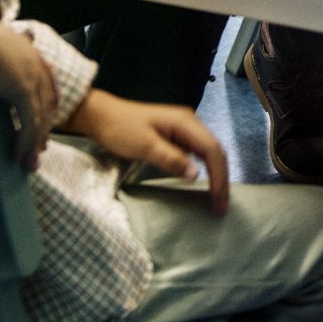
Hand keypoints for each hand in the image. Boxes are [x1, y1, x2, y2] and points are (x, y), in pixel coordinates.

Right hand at [0, 12, 59, 170]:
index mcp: (20, 48)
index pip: (41, 77)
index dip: (42, 100)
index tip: (41, 118)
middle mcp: (31, 61)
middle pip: (45, 99)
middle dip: (43, 126)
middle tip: (39, 148)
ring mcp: (30, 75)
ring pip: (39, 115)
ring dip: (33, 142)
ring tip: (28, 162)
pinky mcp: (23, 89)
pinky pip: (29, 122)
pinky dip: (25, 142)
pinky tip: (18, 156)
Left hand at [69, 91, 229, 214]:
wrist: (101, 115)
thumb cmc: (121, 128)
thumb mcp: (144, 146)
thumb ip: (171, 159)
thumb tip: (196, 175)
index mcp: (186, 122)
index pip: (212, 150)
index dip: (219, 176)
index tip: (218, 201)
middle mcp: (190, 123)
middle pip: (215, 151)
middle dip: (221, 178)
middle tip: (221, 206)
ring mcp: (184, 129)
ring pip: (209, 152)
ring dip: (215, 174)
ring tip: (216, 198)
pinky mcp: (177, 135)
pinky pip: (198, 153)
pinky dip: (204, 169)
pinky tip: (203, 183)